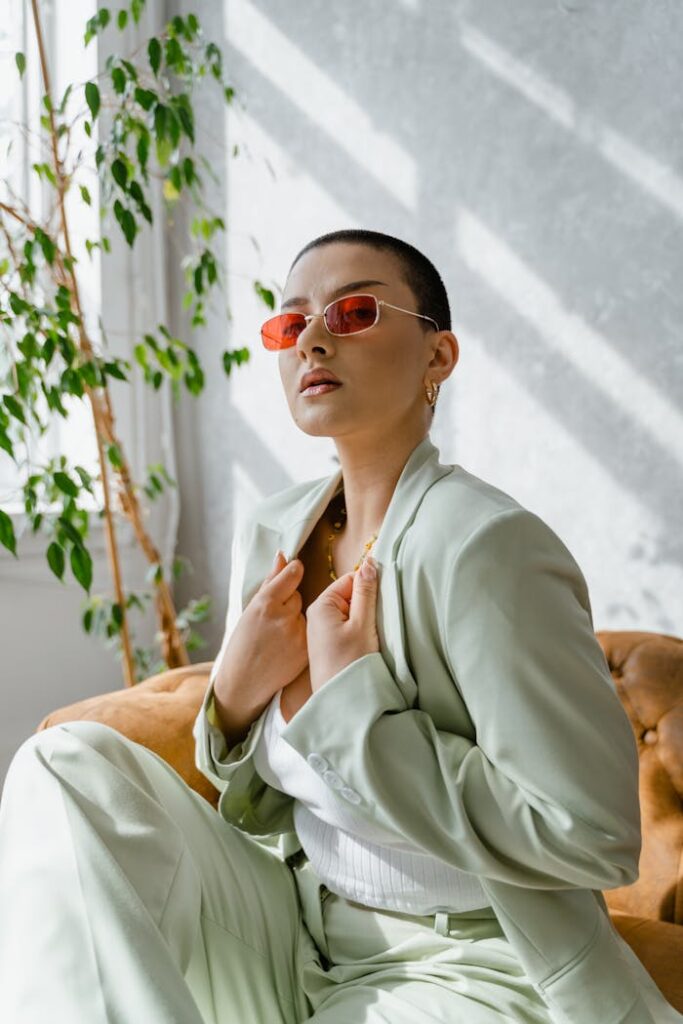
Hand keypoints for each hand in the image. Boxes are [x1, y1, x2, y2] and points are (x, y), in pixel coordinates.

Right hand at [212, 550, 308, 730]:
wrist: (243, 682)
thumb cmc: (242, 644)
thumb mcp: (249, 610)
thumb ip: (270, 582)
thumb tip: (283, 556)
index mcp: (265, 604)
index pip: (291, 575)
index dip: (293, 572)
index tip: (295, 570)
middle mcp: (283, 617)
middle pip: (297, 596)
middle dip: (288, 603)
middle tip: (273, 620)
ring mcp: (297, 635)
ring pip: (305, 614)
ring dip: (295, 620)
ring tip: (278, 637)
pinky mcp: (307, 650)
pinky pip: (310, 631)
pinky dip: (302, 635)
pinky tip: (286, 647)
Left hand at [305, 556, 379, 692]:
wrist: (341, 702)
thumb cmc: (350, 662)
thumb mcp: (362, 623)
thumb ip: (365, 592)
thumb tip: (368, 563)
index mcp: (321, 605)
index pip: (350, 580)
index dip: (368, 588)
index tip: (380, 602)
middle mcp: (315, 615)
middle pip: (348, 596)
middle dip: (365, 605)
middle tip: (374, 624)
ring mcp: (319, 631)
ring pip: (348, 613)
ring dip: (362, 620)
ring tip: (368, 637)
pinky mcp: (325, 646)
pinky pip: (344, 628)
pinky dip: (356, 632)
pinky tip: (362, 646)